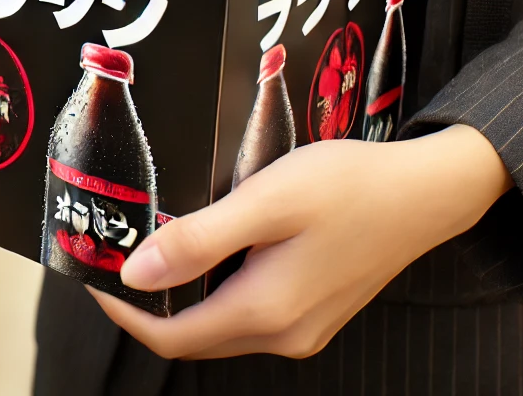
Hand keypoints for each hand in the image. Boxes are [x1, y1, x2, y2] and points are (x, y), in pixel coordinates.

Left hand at [91, 124, 509, 359]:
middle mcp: (284, 334)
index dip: (122, 309)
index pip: (169, 336)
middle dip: (148, 302)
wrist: (428, 191)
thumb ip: (198, 239)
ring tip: (155, 244)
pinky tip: (213, 246)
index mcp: (264, 311)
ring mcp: (304, 328)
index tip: (94, 270)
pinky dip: (218, 288)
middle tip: (118, 252)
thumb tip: (135, 275)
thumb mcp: (266, 201)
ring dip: (183, 295)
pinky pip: (250, 313)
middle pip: (192, 336)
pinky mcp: (317, 311)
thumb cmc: (351, 186)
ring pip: (221, 324)